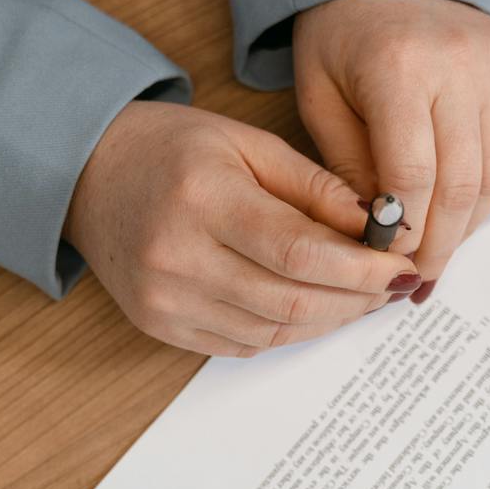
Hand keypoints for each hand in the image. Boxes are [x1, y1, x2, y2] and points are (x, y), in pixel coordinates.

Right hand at [64, 101, 421, 356]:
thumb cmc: (172, 150)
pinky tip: (314, 307)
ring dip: (329, 319)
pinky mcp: (159, 325)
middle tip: (393, 286)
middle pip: (290, 300)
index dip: (361, 268)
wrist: (87, 174)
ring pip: (272, 330)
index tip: (402, 266)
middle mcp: (177, 257)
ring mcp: (164, 299)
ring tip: (362, 297)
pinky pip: (243, 344)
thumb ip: (316, 188)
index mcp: (203, 199)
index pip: (299, 253)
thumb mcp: (249, 145)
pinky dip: (289, 329)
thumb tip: (381, 228)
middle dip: (355, 299)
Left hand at [292, 0, 489, 297]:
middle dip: (440, 241)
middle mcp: (456, 63)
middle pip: (459, 181)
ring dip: (475, 221)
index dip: (403, 229)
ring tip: (447, 248)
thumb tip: (383, 235)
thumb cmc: (340, 37)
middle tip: (422, 275)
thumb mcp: (320, 98)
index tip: (389, 260)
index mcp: (397, 68)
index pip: (411, 174)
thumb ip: (349, 165)